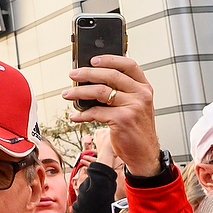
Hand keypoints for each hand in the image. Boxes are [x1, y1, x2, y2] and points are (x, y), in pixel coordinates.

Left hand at [64, 55, 159, 174]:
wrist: (144, 153)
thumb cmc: (137, 129)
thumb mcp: (137, 105)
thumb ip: (123, 92)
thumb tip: (93, 80)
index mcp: (145, 88)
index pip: (129, 65)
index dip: (109, 59)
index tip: (93, 60)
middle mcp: (141, 95)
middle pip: (110, 75)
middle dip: (87, 73)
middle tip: (72, 74)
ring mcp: (133, 107)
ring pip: (100, 92)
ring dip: (79, 92)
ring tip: (67, 94)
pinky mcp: (122, 119)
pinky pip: (95, 112)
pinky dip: (82, 114)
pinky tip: (75, 116)